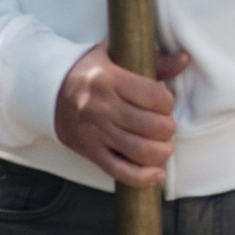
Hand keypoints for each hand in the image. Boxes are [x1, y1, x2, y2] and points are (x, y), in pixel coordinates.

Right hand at [54, 42, 190, 187]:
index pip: (154, 96)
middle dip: (168, 128)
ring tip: (165, 146)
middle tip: (166, 125)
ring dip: (162, 152)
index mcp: (109, 80)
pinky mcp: (90, 152)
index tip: (165, 103)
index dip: (168, 102)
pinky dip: (142, 177)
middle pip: (151, 126)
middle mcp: (101, 108)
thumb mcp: (117, 56)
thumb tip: (183, 60)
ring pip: (139, 151)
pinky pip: (119, 171)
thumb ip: (153, 61)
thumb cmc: (91, 72)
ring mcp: (95, 133)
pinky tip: (156, 174)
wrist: (50, 91)